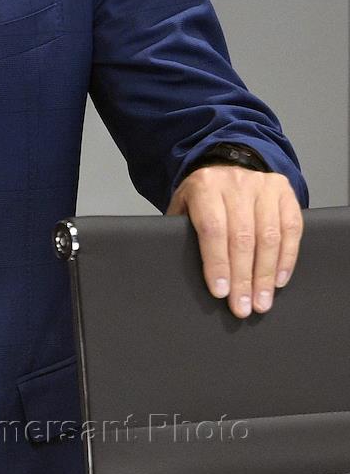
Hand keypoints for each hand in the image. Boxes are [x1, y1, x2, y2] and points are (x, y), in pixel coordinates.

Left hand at [166, 165, 302, 317]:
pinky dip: (286, 259)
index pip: (212, 228)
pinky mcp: (284, 191)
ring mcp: (263, 185)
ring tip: (261, 301)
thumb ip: (182, 232)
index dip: (217, 263)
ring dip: (265, 274)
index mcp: (205, 185)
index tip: (221, 292)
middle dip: (243, 278)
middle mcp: (235, 182)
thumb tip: (183, 271)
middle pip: (242, 237)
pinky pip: (291, 229)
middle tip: (243, 306)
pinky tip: (278, 280)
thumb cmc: (202, 197)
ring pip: (269, 236)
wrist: (225, 167)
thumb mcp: (184, 207)